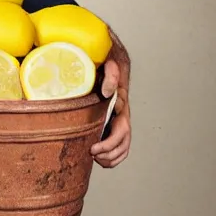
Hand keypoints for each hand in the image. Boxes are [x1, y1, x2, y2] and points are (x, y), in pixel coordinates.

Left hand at [91, 30, 131, 167]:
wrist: (108, 54)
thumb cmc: (107, 58)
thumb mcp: (110, 62)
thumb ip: (110, 74)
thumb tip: (107, 92)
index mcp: (122, 102)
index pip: (121, 127)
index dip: (110, 142)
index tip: (94, 148)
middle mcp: (122, 112)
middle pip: (123, 140)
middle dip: (109, 151)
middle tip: (92, 154)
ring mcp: (119, 117)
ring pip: (123, 144)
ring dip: (112, 156)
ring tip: (97, 159)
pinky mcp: (111, 119)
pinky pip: (119, 143)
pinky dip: (113, 155)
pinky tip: (102, 160)